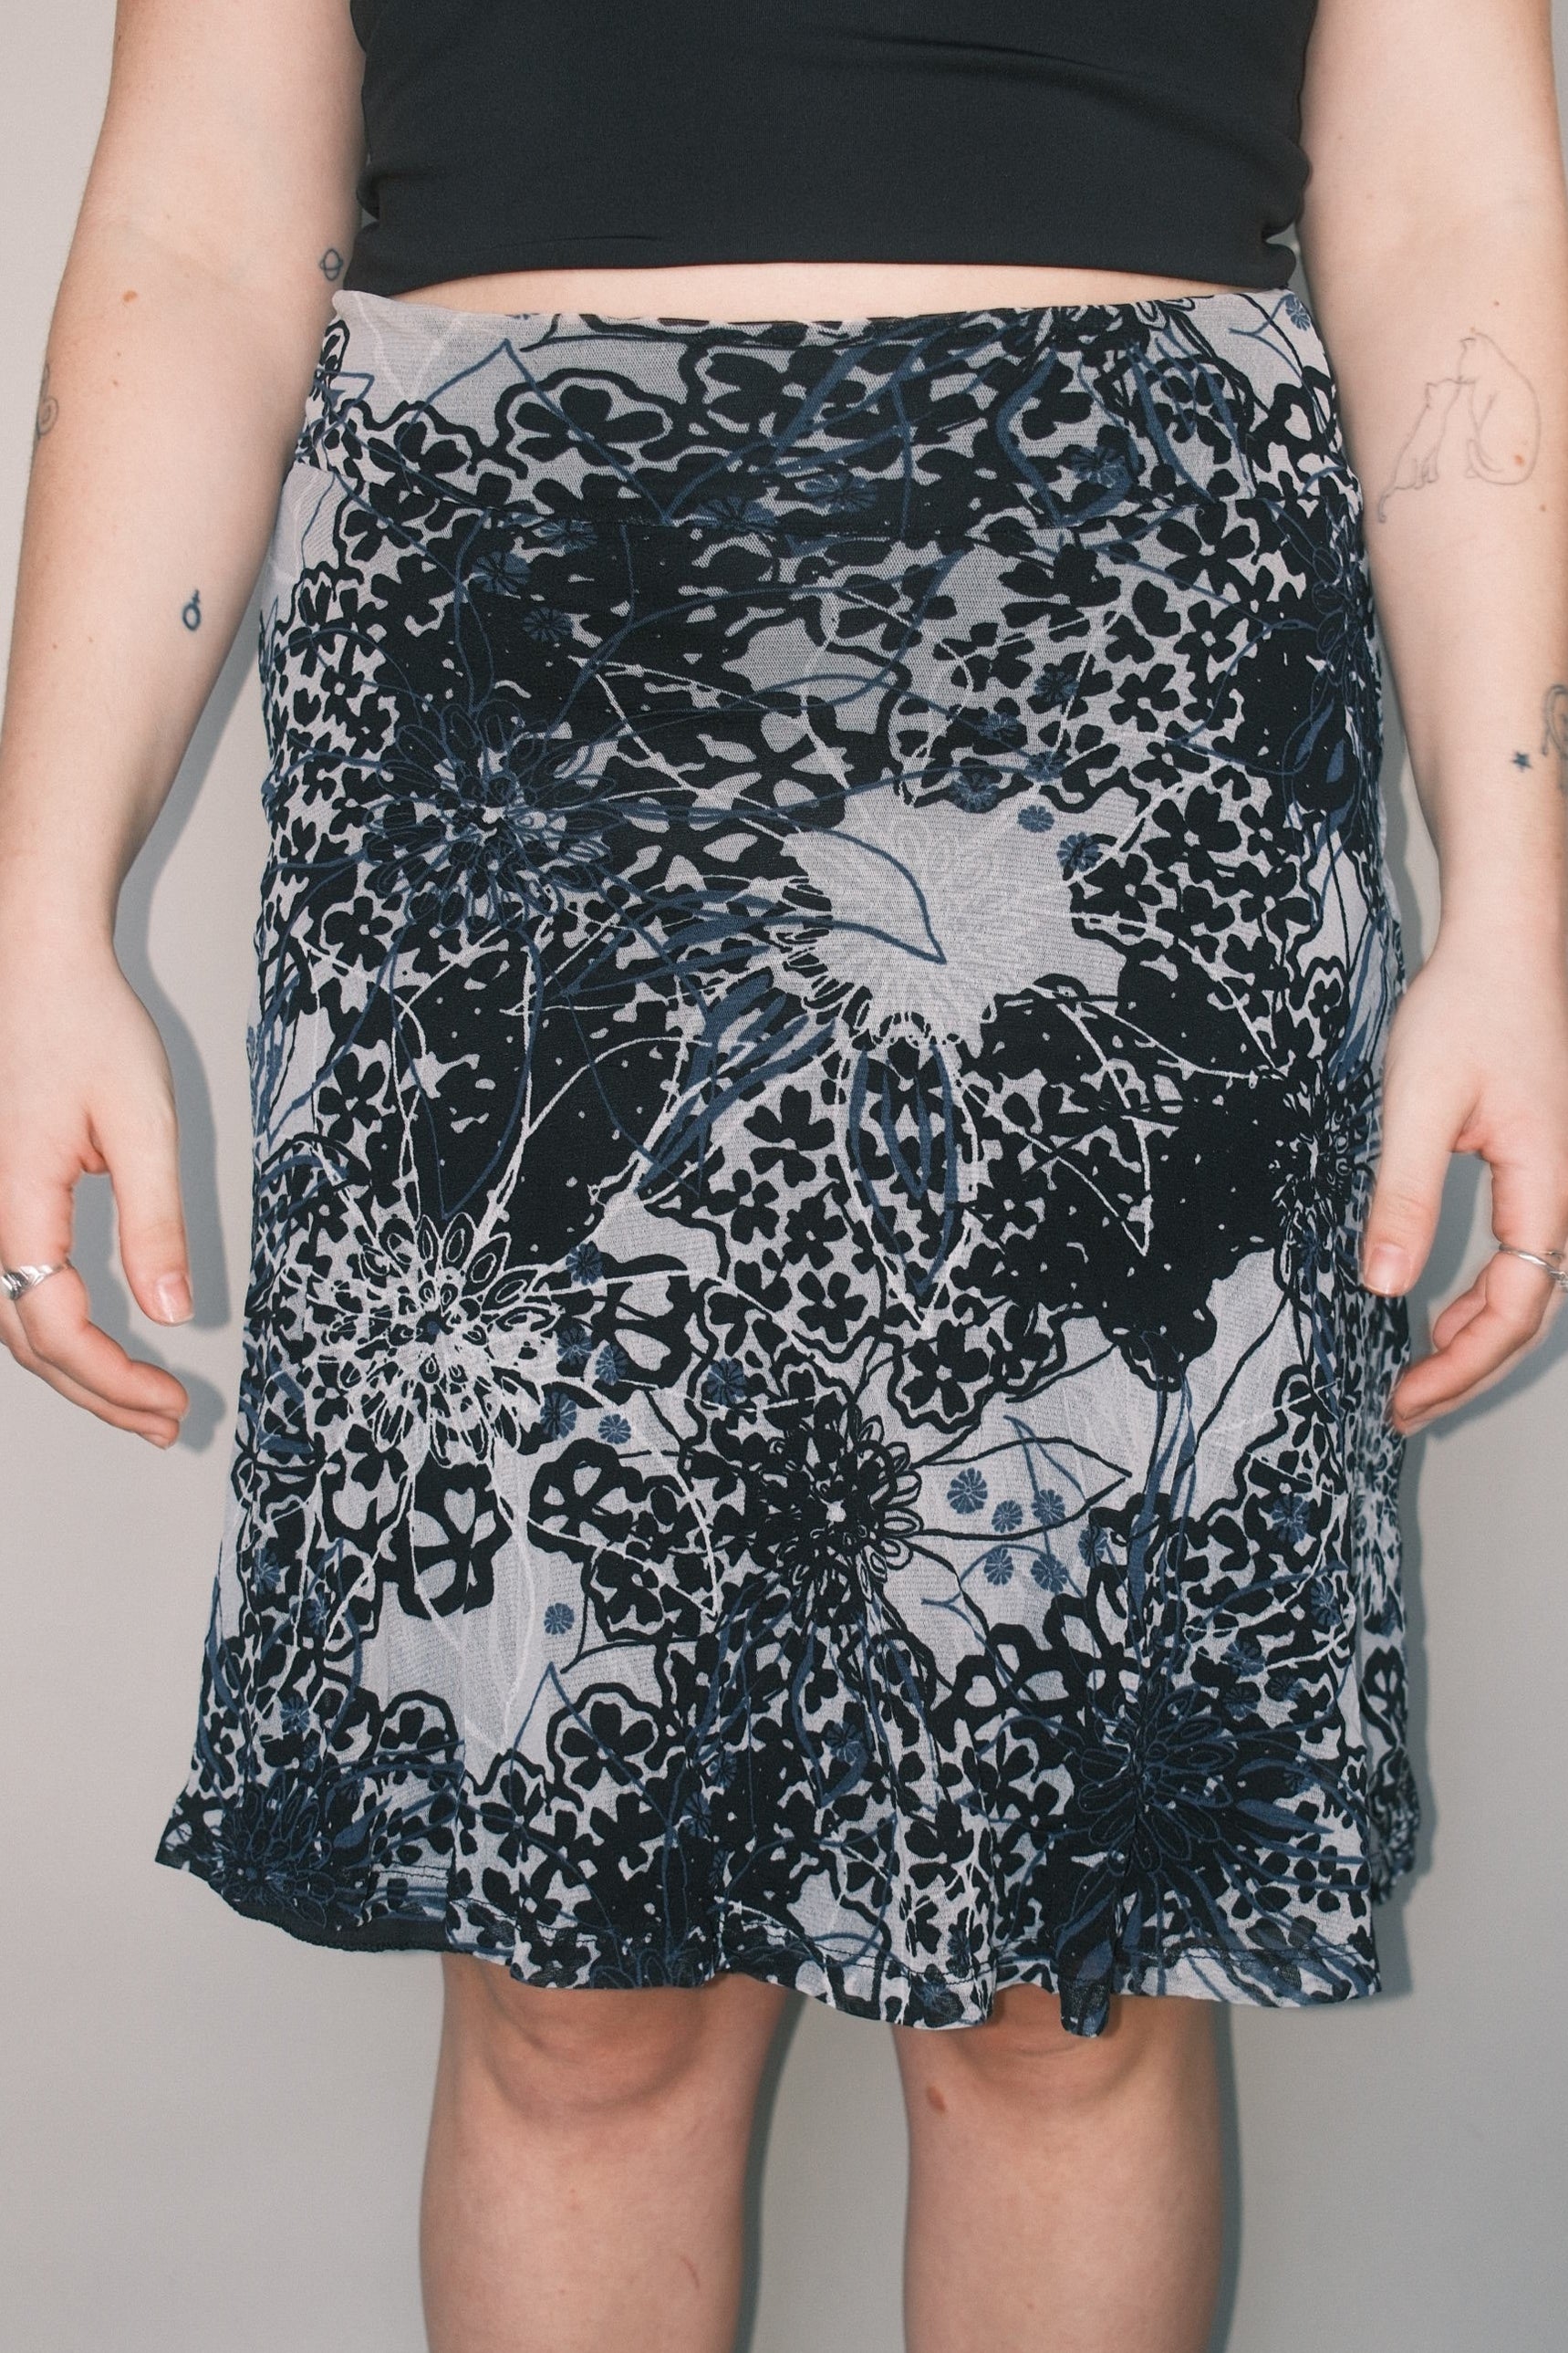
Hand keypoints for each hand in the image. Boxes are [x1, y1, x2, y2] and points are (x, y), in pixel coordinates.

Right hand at [0, 926, 191, 1445]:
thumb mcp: (143, 1123)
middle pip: (27, 1344)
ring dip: (74, 1370)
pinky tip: (96, 1345)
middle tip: (166, 1422)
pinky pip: (9, 1288)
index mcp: (15, 1209)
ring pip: (11, 1323)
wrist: (33, 964)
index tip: (173, 1401)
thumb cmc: (88, 1027)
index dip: (114, 1381)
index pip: (57, 1331)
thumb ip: (155, 1222)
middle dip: (98, 1394)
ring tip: (141, 1402)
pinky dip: (52, 1330)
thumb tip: (170, 1313)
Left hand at [1362, 923, 1567, 1434]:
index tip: (1403, 1398)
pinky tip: (1438, 1315)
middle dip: (1465, 1372)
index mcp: (1547, 1184)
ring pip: (1528, 1289)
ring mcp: (1557, 1182)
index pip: (1514, 1306)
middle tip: (1403, 1412)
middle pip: (1527, 1313)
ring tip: (1415, 1380)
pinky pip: (1522, 1256)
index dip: (1460, 1366)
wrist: (1505, 944)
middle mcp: (1565, 1193)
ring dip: (1473, 1341)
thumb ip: (1404, 1195)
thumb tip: (1385, 1285)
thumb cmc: (1467, 1007)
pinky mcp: (1539, 1169)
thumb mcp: (1416, 1101)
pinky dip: (1481, 1300)